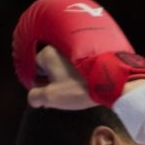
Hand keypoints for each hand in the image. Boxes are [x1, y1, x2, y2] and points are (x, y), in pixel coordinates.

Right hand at [12, 0, 144, 106]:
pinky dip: (78, 74)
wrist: (110, 80)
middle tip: (61, 95)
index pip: (35, 68)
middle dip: (52, 81)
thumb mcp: (51, 97)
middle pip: (50, 66)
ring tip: (74, 91)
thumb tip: (33, 97)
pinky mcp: (92, 52)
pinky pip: (78, 64)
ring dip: (66, 78)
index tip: (46, 94)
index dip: (39, 83)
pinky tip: (84, 84)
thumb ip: (35, 97)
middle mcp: (60, 46)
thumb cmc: (78, 87)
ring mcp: (77, 47)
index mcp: (48, 53)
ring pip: (65, 66)